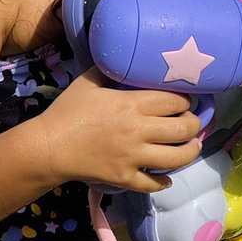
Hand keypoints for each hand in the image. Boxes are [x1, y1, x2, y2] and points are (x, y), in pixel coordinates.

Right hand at [41, 69, 201, 192]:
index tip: (185, 101)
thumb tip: (123, 57)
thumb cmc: (67, 111)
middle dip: (194, 124)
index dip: (185, 100)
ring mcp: (132, 157)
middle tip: (192, 123)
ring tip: (192, 147)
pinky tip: (167, 177)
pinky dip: (164, 181)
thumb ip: (109, 68)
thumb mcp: (88, 81)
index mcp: (131, 104)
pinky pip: (153, 183)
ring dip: (190, 152)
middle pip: (183, 129)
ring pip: (176, 158)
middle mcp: (138, 130)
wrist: (48, 147)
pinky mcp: (124, 177)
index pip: (174, 101)